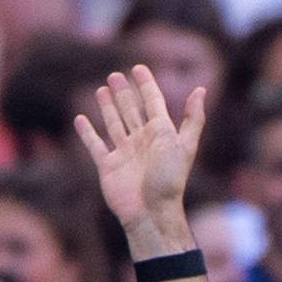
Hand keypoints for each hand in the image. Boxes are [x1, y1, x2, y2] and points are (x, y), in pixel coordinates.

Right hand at [75, 64, 205, 251]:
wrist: (151, 212)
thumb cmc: (170, 181)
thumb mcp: (185, 146)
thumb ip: (192, 119)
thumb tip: (201, 90)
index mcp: (160, 134)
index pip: (152, 102)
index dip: (146, 85)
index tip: (139, 68)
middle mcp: (141, 141)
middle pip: (131, 110)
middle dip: (123, 93)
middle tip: (115, 75)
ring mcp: (124, 153)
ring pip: (113, 123)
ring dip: (107, 107)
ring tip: (101, 89)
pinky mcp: (108, 166)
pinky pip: (95, 145)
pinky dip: (87, 133)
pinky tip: (81, 119)